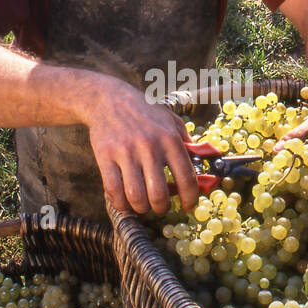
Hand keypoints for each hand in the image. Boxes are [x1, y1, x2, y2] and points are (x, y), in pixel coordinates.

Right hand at [84, 76, 198, 216]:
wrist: (109, 99)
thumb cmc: (144, 112)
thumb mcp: (170, 121)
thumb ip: (186, 143)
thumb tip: (201, 166)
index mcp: (170, 139)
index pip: (186, 179)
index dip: (189, 199)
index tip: (187, 206)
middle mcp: (150, 146)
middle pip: (159, 194)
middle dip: (161, 208)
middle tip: (160, 207)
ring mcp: (126, 152)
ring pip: (136, 196)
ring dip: (141, 208)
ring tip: (142, 205)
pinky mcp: (105, 155)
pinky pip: (113, 190)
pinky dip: (120, 203)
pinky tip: (123, 201)